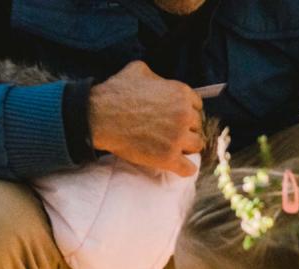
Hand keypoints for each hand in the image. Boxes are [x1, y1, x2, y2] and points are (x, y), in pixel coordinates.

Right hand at [89, 60, 203, 176]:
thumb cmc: (116, 92)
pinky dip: (187, 168)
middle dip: (187, 130)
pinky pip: (188, 168)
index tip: (178, 119)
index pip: (197, 106)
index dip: (187, 113)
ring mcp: (177, 138)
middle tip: (173, 134)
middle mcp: (184, 115)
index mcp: (180, 93)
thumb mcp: (139, 70)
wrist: (101, 116)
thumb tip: (160, 82)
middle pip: (197, 126)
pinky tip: (182, 166)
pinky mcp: (168, 157)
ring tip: (176, 149)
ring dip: (187, 147)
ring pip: (196, 146)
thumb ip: (157, 78)